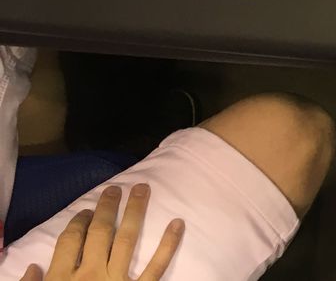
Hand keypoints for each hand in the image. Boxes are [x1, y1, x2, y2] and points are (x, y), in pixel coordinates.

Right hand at [20, 184, 183, 280]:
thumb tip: (32, 268)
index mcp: (62, 280)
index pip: (69, 241)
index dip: (77, 222)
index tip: (84, 210)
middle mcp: (90, 276)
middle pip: (99, 233)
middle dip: (106, 208)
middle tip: (115, 189)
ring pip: (127, 239)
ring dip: (135, 212)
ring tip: (143, 189)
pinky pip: (157, 267)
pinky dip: (169, 244)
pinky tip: (178, 223)